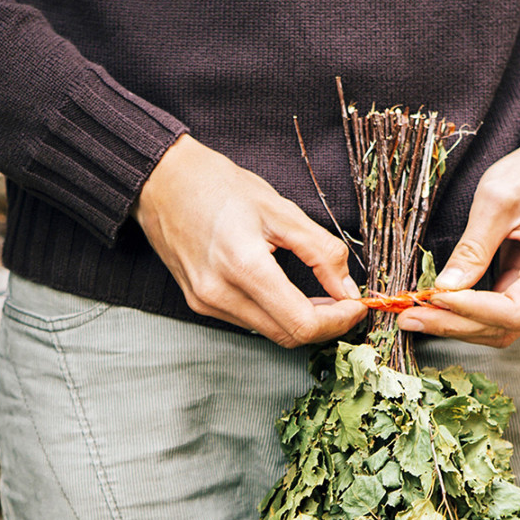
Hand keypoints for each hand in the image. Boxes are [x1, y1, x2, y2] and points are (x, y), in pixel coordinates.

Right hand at [134, 135, 366, 346]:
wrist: (163, 183)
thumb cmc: (220, 187)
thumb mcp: (281, 210)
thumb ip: (321, 251)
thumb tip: (348, 288)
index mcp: (244, 266)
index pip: (301, 323)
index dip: (337, 321)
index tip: (356, 304)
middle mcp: (220, 294)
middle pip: (288, 336)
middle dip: (325, 325)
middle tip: (345, 302)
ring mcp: (206, 303)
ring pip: (270, 333)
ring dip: (302, 322)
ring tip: (322, 297)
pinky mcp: (199, 304)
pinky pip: (249, 322)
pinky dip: (277, 315)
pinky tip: (289, 294)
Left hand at [399, 125, 519, 348]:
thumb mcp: (496, 200)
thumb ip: (472, 248)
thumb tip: (444, 288)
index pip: (514, 310)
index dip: (470, 311)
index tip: (431, 299)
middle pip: (505, 327)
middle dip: (454, 325)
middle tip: (407, 317)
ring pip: (501, 327)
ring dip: (457, 324)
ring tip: (415, 315)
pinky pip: (498, 312)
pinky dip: (466, 312)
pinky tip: (436, 306)